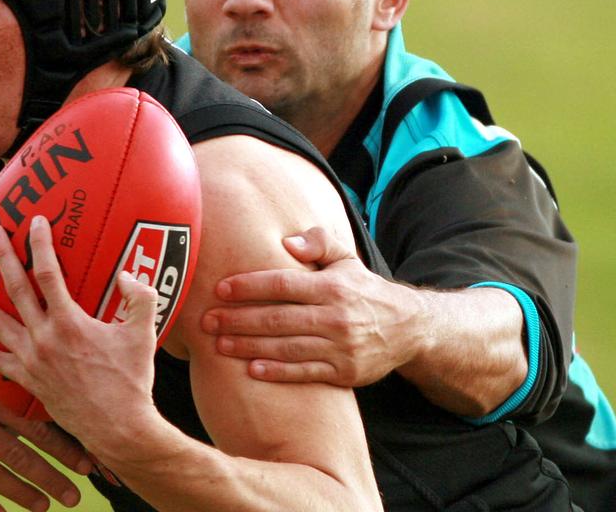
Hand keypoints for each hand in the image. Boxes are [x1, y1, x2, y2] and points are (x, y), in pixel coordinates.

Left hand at [0, 217, 160, 455]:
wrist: (117, 428)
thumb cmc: (133, 380)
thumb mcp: (144, 332)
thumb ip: (140, 297)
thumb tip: (127, 276)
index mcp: (70, 322)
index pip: (48, 274)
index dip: (40, 244)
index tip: (35, 222)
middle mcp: (44, 338)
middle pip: (14, 289)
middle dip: (2, 257)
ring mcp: (32, 361)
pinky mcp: (28, 381)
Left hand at [201, 226, 419, 386]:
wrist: (408, 328)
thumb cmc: (364, 289)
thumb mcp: (347, 259)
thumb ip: (318, 242)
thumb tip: (286, 243)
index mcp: (332, 286)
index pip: (283, 284)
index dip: (249, 286)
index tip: (220, 289)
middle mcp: (336, 317)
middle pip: (278, 318)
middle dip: (239, 320)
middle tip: (207, 321)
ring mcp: (340, 347)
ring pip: (287, 347)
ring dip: (250, 346)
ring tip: (220, 345)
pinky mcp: (344, 373)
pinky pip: (304, 372)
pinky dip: (277, 371)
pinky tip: (252, 368)